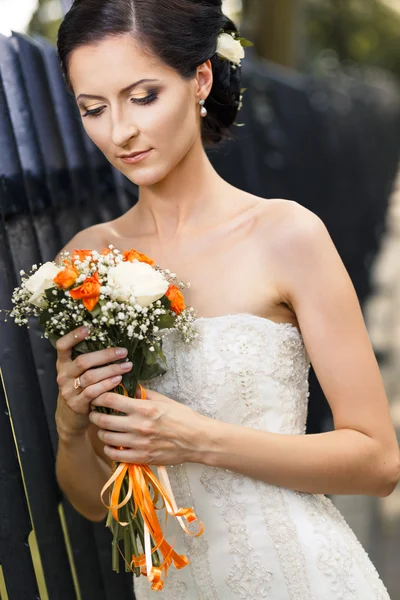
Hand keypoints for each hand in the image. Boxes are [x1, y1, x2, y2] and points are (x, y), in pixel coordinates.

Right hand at [55, 325, 132, 438]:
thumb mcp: (79, 374)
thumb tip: (114, 344)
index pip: (62, 346)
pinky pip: (92, 392)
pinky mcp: (76, 404)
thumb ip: (89, 361)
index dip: (73, 336)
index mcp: (63, 364)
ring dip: (111, 370)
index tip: (89, 328)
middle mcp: (63, 375)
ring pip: (90, 377)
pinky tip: (118, 380)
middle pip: (83, 361)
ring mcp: (68, 390)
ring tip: (127, 366)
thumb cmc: (80, 389)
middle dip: (105, 355)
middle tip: (123, 352)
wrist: (71, 417)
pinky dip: (107, 385)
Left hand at [88, 388, 207, 465]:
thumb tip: (128, 387)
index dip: (98, 397)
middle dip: (95, 415)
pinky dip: (110, 448)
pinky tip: (112, 444)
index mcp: (144, 408)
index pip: (110, 400)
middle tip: (94, 412)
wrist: (197, 440)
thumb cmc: (183, 417)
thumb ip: (144, 394)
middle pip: (103, 420)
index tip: (96, 396)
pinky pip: (116, 455)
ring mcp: (139, 444)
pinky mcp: (142, 458)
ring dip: (101, 432)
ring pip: (107, 438)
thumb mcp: (164, 400)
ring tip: (103, 428)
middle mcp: (139, 426)